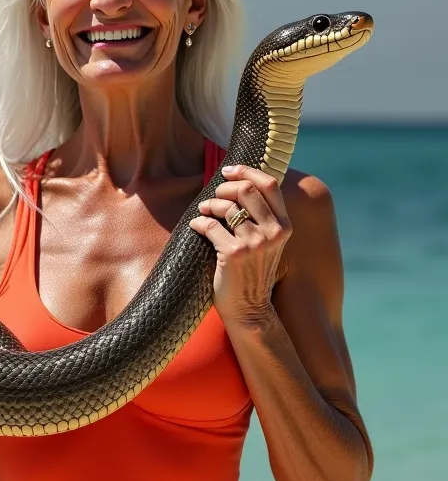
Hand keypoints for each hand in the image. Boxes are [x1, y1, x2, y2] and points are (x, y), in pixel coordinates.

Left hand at [189, 165, 291, 325]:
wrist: (250, 310)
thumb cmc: (253, 274)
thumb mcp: (267, 243)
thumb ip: (261, 218)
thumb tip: (239, 184)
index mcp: (284, 226)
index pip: (270, 184)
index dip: (247, 171)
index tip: (229, 170)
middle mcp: (273, 233)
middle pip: (246, 190)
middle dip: (225, 188)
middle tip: (214, 195)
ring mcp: (254, 244)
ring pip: (227, 206)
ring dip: (210, 205)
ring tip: (204, 210)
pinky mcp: (234, 254)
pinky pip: (210, 225)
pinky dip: (199, 222)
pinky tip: (196, 225)